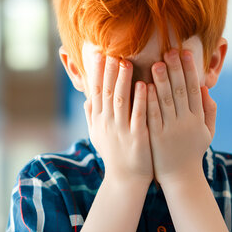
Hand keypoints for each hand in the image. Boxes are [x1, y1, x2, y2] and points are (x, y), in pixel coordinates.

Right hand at [83, 52, 153, 184]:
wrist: (125, 180)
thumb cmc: (113, 155)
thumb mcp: (97, 136)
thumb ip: (92, 117)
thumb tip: (86, 99)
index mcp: (98, 120)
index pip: (96, 91)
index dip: (97, 72)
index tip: (98, 54)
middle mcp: (107, 123)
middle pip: (107, 92)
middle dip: (109, 71)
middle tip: (112, 52)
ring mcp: (121, 130)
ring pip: (121, 101)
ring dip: (123, 81)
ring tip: (126, 63)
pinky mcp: (137, 137)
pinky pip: (138, 115)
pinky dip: (141, 100)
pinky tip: (145, 85)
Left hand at [146, 49, 216, 186]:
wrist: (180, 178)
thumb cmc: (192, 152)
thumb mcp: (207, 132)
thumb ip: (208, 110)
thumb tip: (205, 87)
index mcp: (197, 119)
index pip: (195, 89)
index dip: (190, 70)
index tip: (185, 53)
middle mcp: (186, 123)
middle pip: (181, 92)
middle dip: (176, 70)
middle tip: (169, 51)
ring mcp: (170, 130)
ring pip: (166, 102)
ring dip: (161, 82)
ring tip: (156, 64)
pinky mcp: (156, 138)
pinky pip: (152, 116)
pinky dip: (148, 101)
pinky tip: (144, 87)